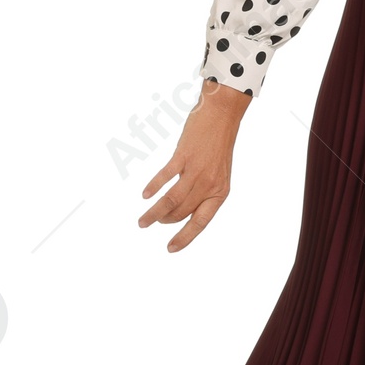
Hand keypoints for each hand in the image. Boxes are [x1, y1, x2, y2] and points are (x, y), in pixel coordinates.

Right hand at [138, 79, 248, 251]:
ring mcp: (197, 170)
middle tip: (153, 222)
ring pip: (172, 200)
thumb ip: (203, 193)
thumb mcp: (218, 175)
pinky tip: (145, 195)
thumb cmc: (217, 147)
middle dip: (165, 221)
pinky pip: (166, 177)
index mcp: (220, 192)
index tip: (170, 249)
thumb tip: (182, 212)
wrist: (222, 116)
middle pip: (182, 213)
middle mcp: (210, 184)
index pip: (201, 222)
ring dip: (154, 214)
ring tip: (142, 222)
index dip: (185, 237)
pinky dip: (154, 187)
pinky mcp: (184, 156)